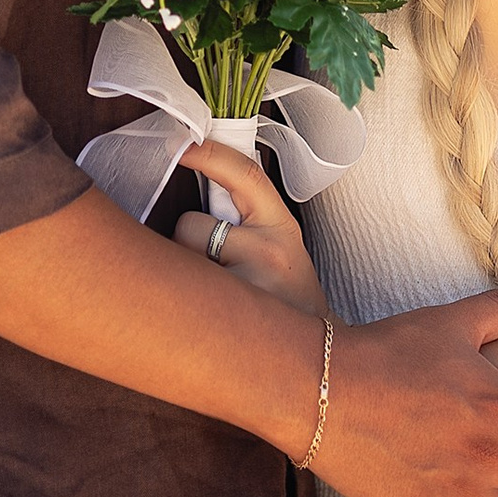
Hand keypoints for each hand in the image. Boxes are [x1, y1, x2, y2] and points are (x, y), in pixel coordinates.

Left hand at [174, 140, 325, 316]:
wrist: (316, 352)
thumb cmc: (286, 293)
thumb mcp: (279, 244)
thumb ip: (246, 214)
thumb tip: (198, 183)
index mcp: (281, 225)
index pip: (245, 174)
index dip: (209, 154)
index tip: (181, 144)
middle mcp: (269, 252)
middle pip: (192, 226)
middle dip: (189, 241)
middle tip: (208, 261)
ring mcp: (250, 286)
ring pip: (182, 263)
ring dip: (187, 273)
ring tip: (216, 292)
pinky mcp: (231, 318)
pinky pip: (184, 295)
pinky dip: (186, 301)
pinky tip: (210, 315)